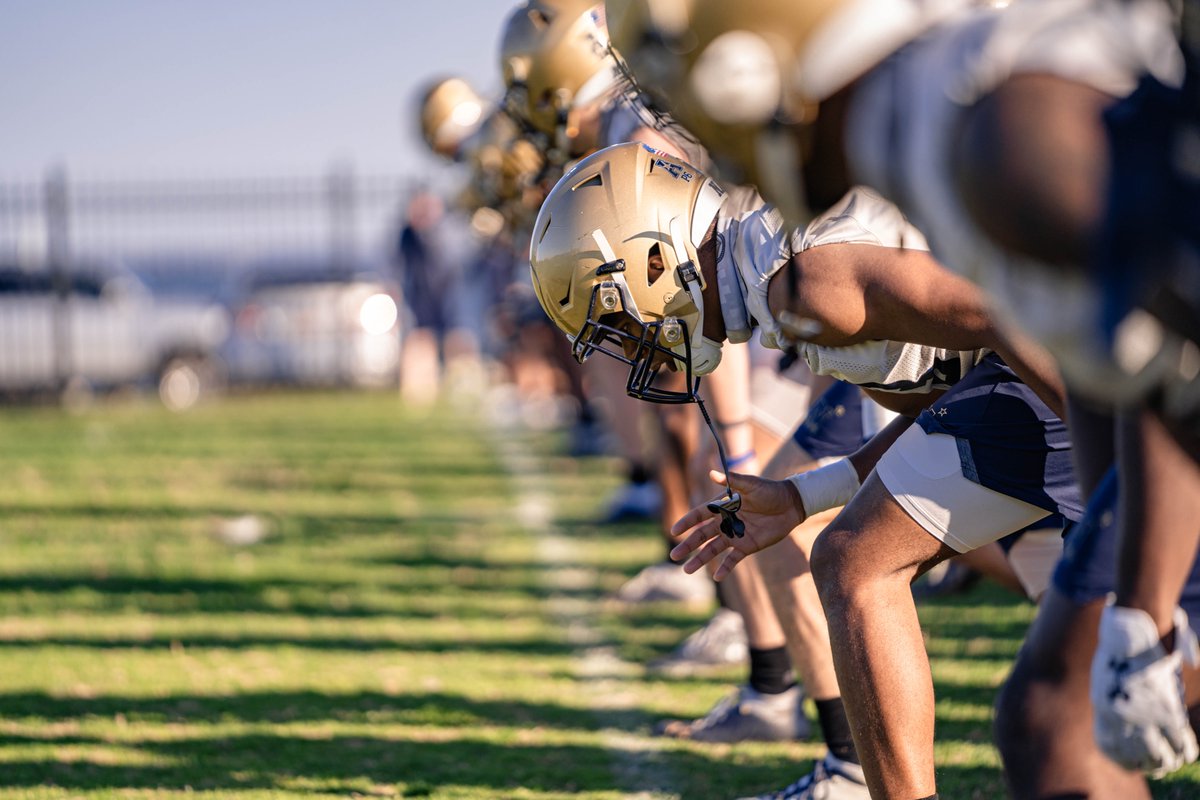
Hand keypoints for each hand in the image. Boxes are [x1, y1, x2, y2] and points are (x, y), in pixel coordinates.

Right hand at [669, 470, 805, 579]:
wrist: (791, 504)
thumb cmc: (769, 490)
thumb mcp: (751, 484)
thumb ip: (732, 481)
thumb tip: (712, 473)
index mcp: (722, 506)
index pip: (699, 515)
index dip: (687, 523)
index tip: (674, 531)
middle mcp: (725, 522)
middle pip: (702, 535)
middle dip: (688, 545)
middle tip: (674, 555)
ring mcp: (735, 535)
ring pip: (713, 549)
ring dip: (700, 559)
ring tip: (687, 570)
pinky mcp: (747, 546)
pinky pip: (733, 559)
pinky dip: (725, 568)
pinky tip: (717, 577)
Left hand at [1090, 604, 1199, 776]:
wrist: (1130, 631)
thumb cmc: (1118, 651)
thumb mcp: (1104, 678)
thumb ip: (1110, 702)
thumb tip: (1115, 718)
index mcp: (1101, 708)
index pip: (1110, 748)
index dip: (1123, 761)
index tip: (1132, 765)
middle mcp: (1120, 718)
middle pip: (1137, 757)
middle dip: (1149, 765)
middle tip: (1158, 768)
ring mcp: (1143, 715)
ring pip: (1161, 755)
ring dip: (1167, 762)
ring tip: (1171, 763)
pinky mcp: (1167, 710)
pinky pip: (1180, 740)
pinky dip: (1186, 751)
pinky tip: (1187, 754)